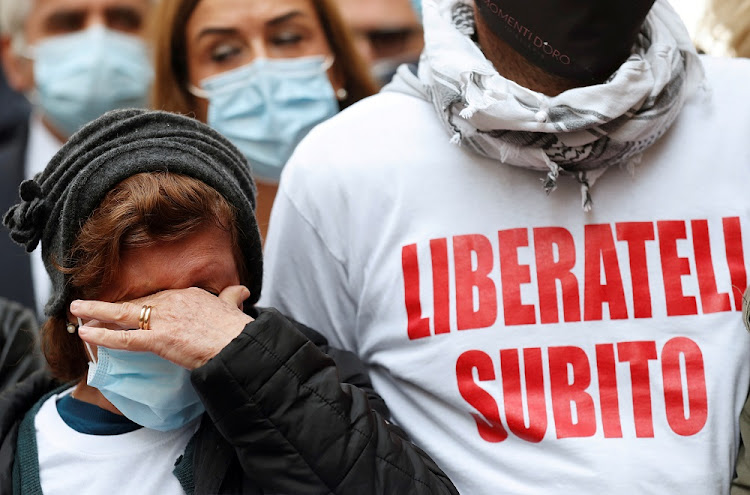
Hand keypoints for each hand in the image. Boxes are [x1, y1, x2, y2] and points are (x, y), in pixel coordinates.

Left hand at [70, 286, 252, 369]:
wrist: (239, 345)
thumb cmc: (237, 330)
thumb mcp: (233, 307)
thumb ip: (232, 297)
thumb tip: (241, 290)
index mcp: (187, 294)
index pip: (154, 298)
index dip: (136, 303)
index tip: (122, 307)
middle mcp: (171, 302)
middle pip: (134, 302)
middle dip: (108, 306)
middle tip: (86, 305)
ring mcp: (163, 319)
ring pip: (122, 314)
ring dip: (96, 313)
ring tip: (77, 312)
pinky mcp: (158, 339)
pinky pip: (124, 338)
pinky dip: (103, 336)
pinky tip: (87, 334)